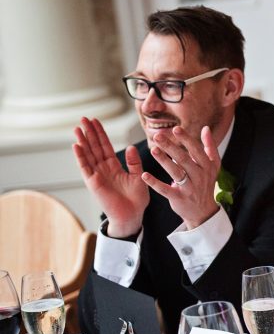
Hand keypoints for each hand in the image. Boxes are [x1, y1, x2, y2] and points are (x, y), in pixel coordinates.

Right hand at [73, 117, 148, 236]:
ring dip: (83, 141)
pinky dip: (81, 156)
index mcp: (114, 167)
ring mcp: (97, 175)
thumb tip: (130, 147)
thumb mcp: (138, 176)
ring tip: (77, 127)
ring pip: (88, 155)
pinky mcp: (93, 183)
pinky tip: (76, 145)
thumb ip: (134, 162)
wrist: (132, 215)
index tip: (95, 121)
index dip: (100, 134)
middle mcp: (103, 169)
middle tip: (83, 118)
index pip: (105, 146)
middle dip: (89, 133)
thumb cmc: (136, 199)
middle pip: (94, 147)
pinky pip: (86, 167)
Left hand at [142, 125, 220, 228]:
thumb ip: (210, 146)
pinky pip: (165, 190)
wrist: (203, 210)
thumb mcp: (213, 165)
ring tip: (153, 150)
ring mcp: (189, 188)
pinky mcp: (178, 198)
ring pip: (175, 172)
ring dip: (163, 161)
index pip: (196, 150)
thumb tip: (206, 128)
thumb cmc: (205, 183)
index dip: (186, 139)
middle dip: (171, 147)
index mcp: (207, 166)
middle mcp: (199, 176)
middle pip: (184, 159)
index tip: (176, 128)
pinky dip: (155, 183)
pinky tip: (144, 175)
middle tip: (158, 136)